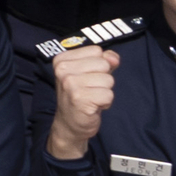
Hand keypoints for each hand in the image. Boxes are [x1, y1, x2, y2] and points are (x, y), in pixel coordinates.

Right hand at [45, 41, 117, 157]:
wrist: (69, 124)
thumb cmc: (81, 96)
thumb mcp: (89, 73)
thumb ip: (104, 60)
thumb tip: (114, 58)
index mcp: (62, 60)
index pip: (96, 50)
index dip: (98, 65)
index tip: (87, 77)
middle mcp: (63, 70)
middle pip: (103, 64)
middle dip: (103, 78)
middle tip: (90, 89)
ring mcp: (70, 84)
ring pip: (108, 80)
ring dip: (104, 91)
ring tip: (92, 98)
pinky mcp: (80, 99)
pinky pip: (108, 94)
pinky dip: (105, 102)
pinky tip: (93, 106)